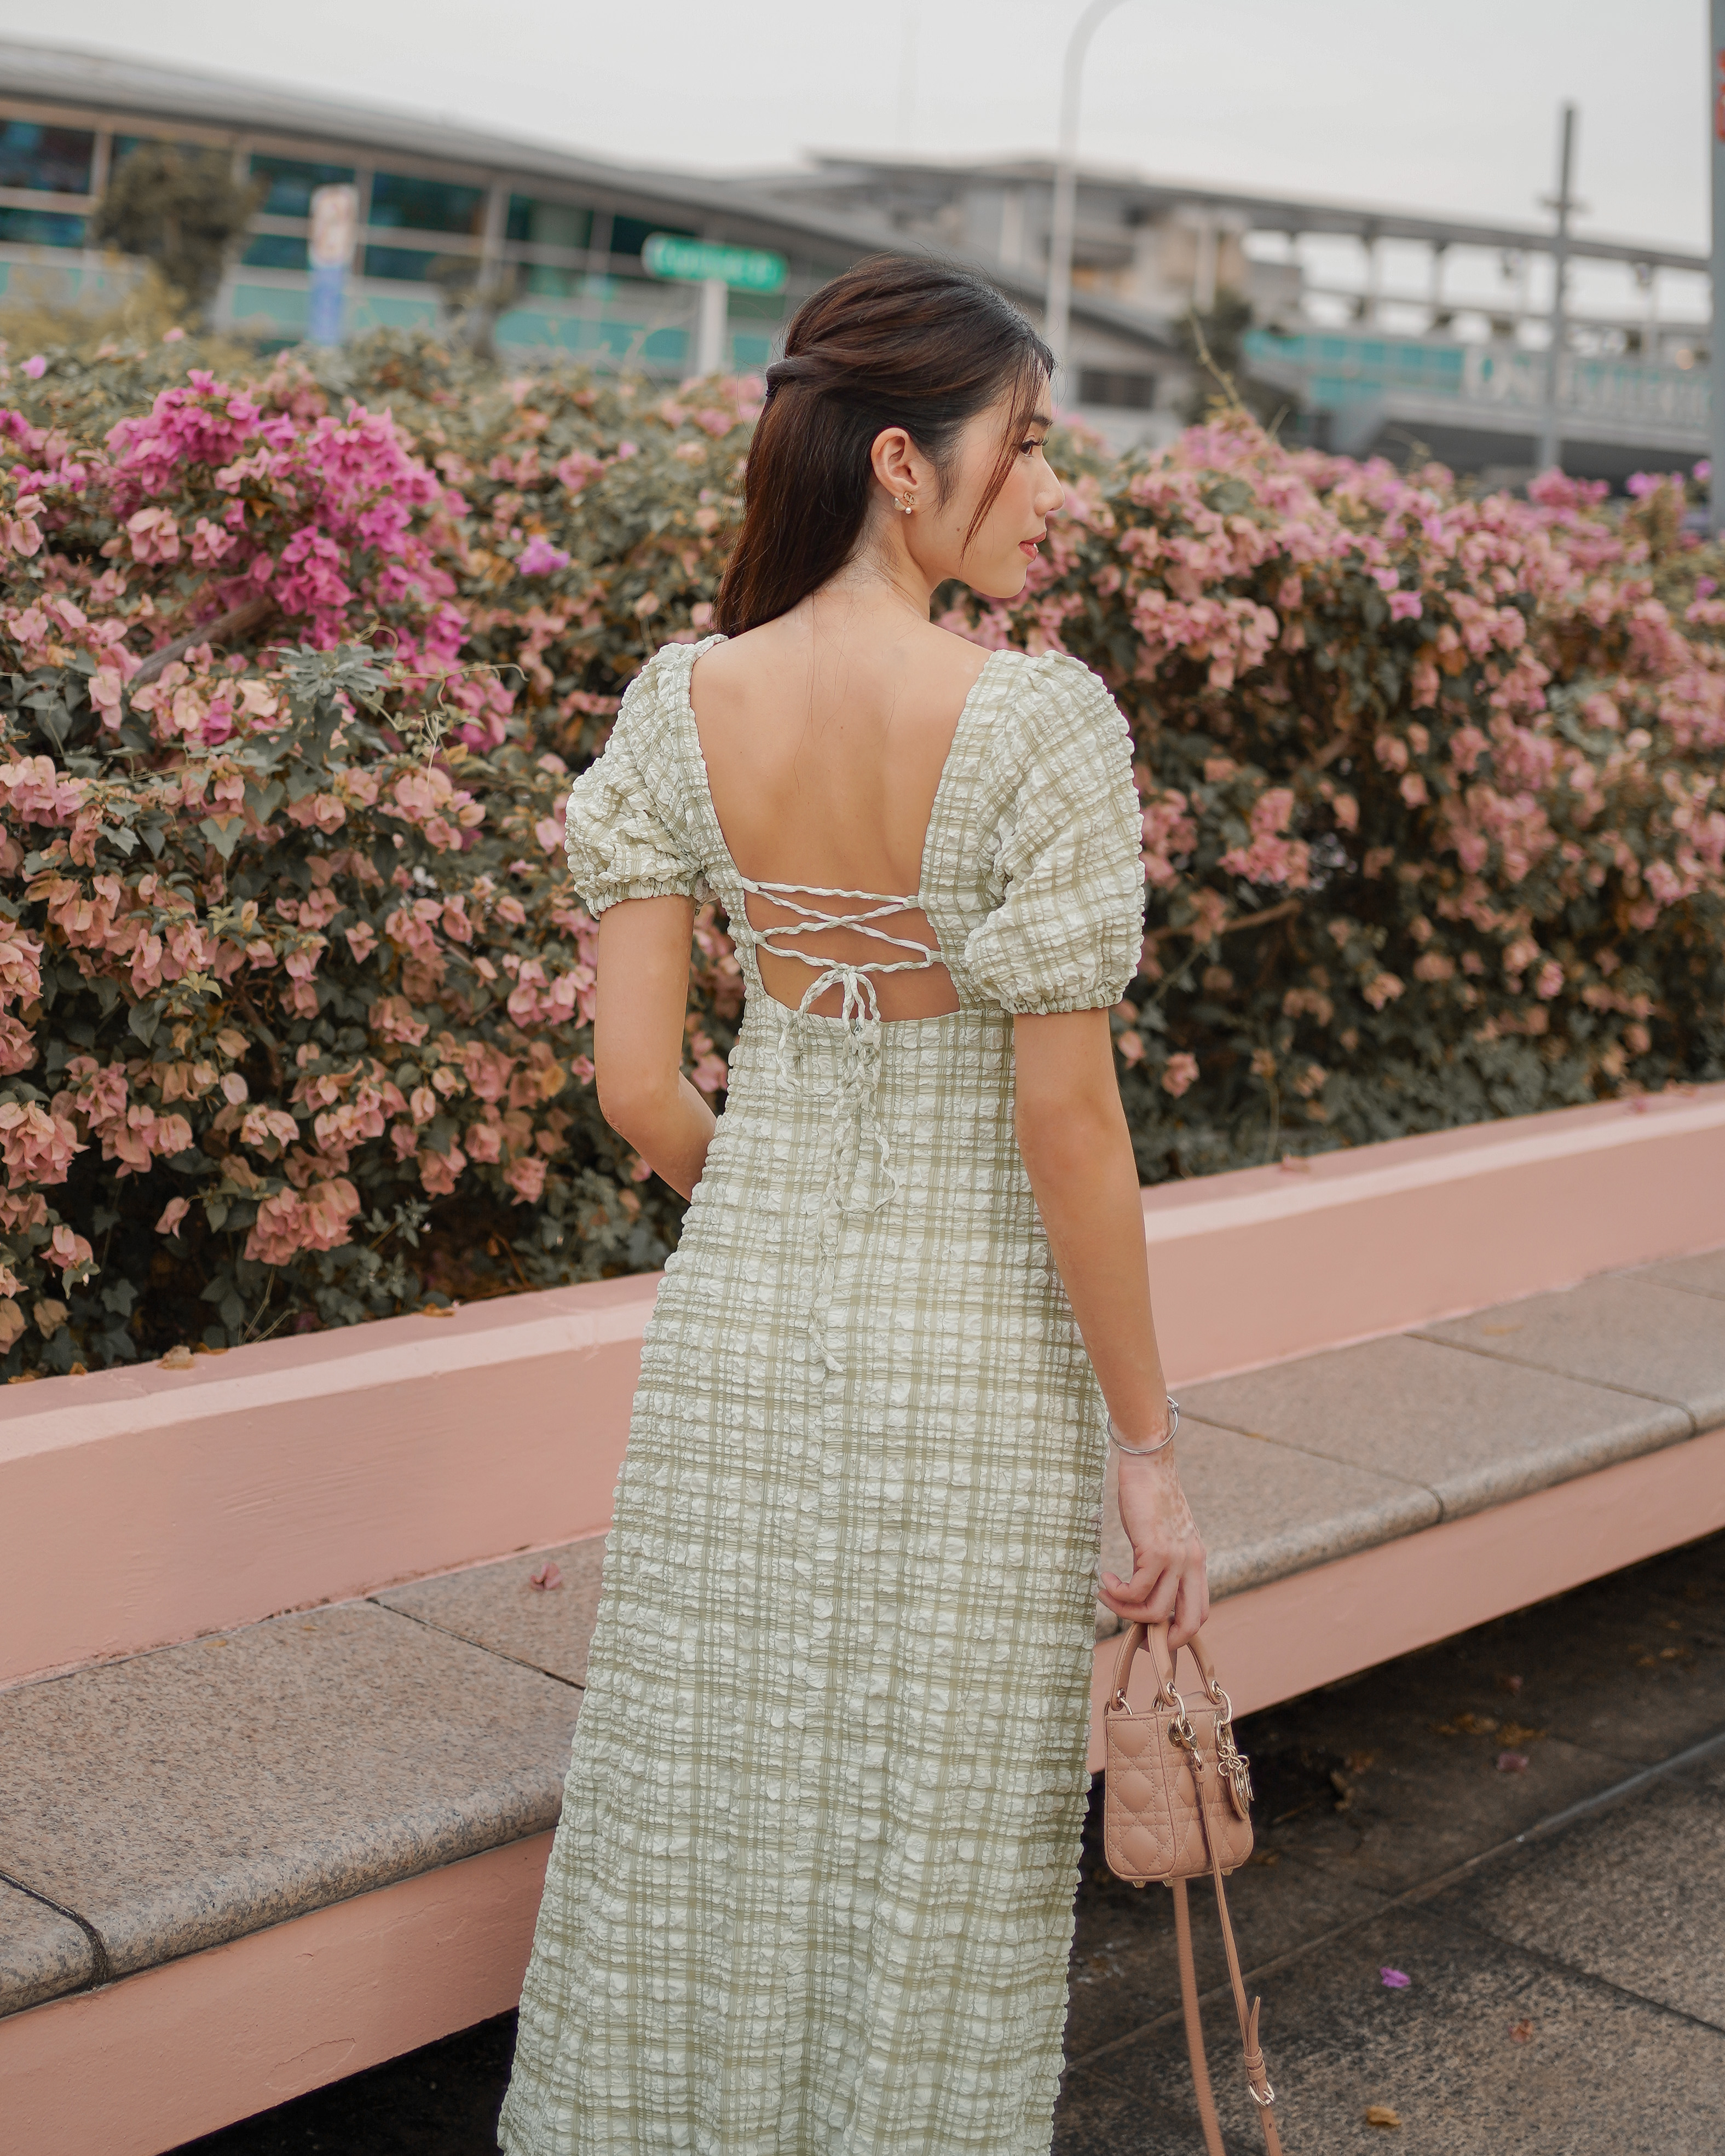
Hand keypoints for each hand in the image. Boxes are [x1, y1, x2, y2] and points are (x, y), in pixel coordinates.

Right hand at [1100, 1447, 1209, 1649]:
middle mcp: (1192, 1563)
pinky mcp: (1156, 1550)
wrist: (1149, 1464)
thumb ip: (1162, 1562)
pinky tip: (1104, 1579)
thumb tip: (1142, 1590)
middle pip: (1191, 1622)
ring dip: (1126, 1610)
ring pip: (1156, 1610)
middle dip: (1163, 1639)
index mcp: (1197, 1562)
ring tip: (1107, 1594)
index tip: (1150, 1633)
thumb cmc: (1150, 1496)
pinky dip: (1117, 1593)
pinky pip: (1137, 1590)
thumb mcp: (1163, 1535)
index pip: (1199, 1611)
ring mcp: (1177, 1558)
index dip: (1178, 1632)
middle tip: (1134, 1635)